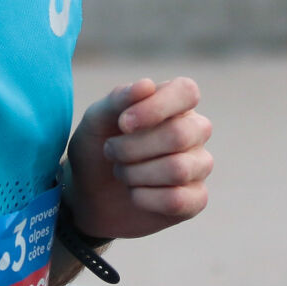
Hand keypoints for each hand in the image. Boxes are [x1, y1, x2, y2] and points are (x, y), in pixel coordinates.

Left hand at [64, 76, 212, 240]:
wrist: (88, 193)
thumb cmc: (98, 148)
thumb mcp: (97, 119)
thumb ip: (119, 98)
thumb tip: (147, 85)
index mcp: (175, 104)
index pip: (187, 92)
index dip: (155, 107)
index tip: (123, 123)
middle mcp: (194, 132)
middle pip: (180, 134)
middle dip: (133, 147)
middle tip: (110, 151)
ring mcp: (198, 166)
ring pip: (178, 169)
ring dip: (135, 174)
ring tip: (121, 173)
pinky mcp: (195, 199)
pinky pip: (178, 200)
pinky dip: (145, 198)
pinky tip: (134, 194)